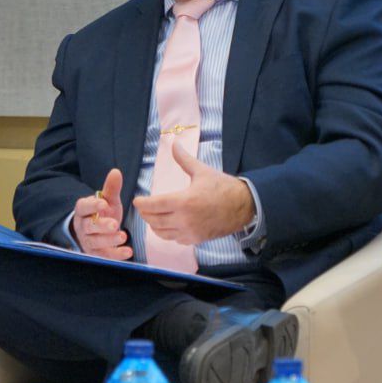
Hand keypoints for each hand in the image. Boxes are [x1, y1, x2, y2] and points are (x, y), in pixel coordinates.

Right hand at [72, 169, 131, 259]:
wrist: (98, 233)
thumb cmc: (102, 214)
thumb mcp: (108, 201)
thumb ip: (111, 188)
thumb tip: (116, 172)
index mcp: (83, 210)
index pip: (84, 207)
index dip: (93, 206)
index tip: (104, 204)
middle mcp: (83, 226)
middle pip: (89, 226)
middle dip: (101, 226)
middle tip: (114, 224)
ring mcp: (88, 241)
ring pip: (95, 242)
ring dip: (109, 240)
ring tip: (123, 236)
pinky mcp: (95, 254)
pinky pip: (104, 256)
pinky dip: (116, 255)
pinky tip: (127, 251)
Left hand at [133, 145, 253, 243]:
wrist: (244, 206)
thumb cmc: (223, 187)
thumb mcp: (202, 171)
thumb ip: (184, 159)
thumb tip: (174, 143)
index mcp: (184, 201)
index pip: (154, 205)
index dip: (142, 204)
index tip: (137, 201)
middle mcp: (185, 220)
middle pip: (154, 220)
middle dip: (145, 214)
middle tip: (142, 208)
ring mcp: (191, 232)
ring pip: (162, 233)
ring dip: (154, 225)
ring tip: (152, 216)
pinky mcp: (196, 240)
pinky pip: (175, 239)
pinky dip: (168, 233)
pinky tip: (168, 225)